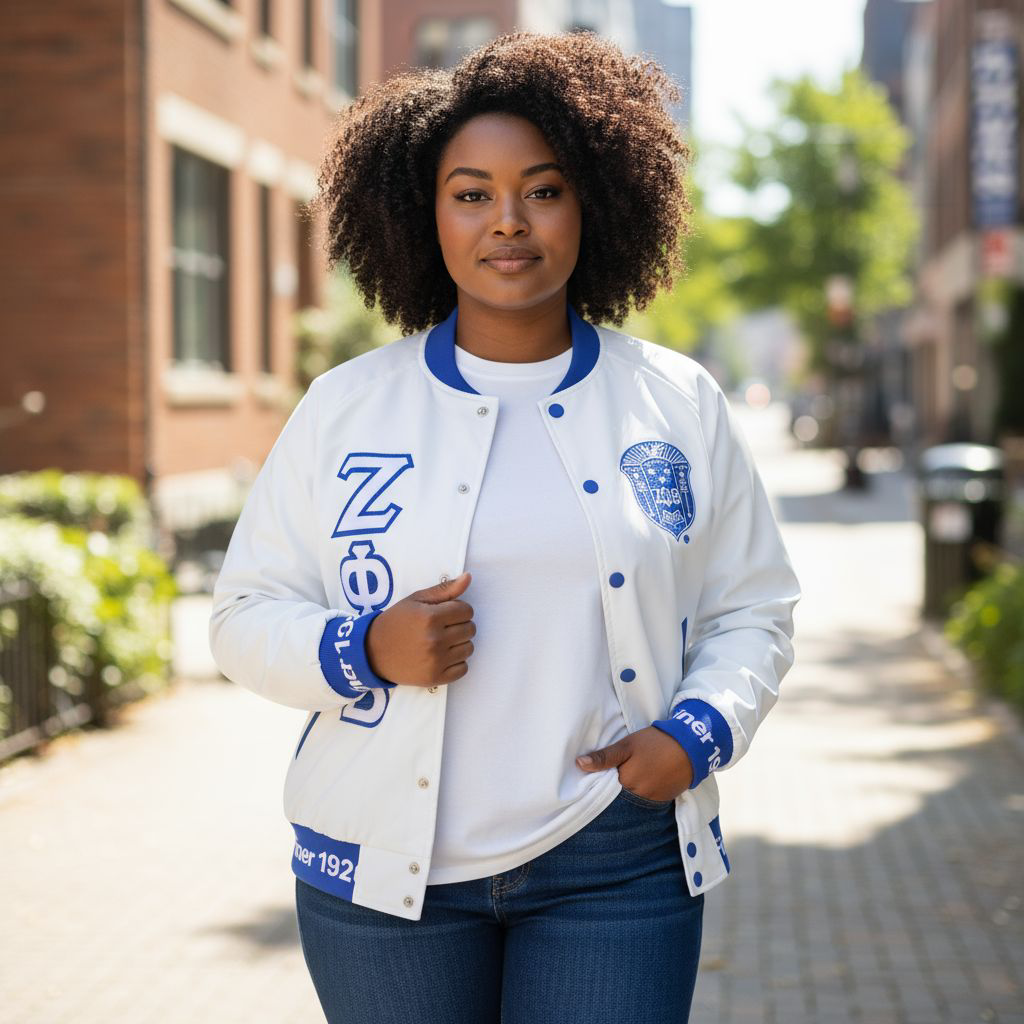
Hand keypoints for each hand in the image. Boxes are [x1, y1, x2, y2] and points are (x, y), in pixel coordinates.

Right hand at [364, 572, 475, 686]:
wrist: (373, 651)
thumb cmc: (396, 622)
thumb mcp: (416, 600)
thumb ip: (445, 589)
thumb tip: (468, 577)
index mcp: (430, 618)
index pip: (467, 611)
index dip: (458, 609)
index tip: (446, 613)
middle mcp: (435, 640)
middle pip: (470, 629)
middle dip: (460, 625)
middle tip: (443, 627)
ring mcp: (436, 661)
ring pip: (469, 649)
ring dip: (459, 644)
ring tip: (442, 641)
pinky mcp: (435, 678)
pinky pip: (463, 669)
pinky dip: (456, 662)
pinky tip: (442, 656)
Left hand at [576, 726, 693, 801]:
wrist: (691, 746)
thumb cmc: (655, 742)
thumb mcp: (627, 745)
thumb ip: (604, 757)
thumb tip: (579, 764)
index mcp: (627, 783)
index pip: (605, 791)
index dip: (601, 784)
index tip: (597, 777)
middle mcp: (639, 798)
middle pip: (619, 797)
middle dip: (614, 789)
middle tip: (614, 774)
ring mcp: (653, 801)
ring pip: (633, 800)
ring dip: (629, 791)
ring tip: (630, 775)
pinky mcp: (664, 800)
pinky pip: (646, 800)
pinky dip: (642, 793)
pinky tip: (642, 780)